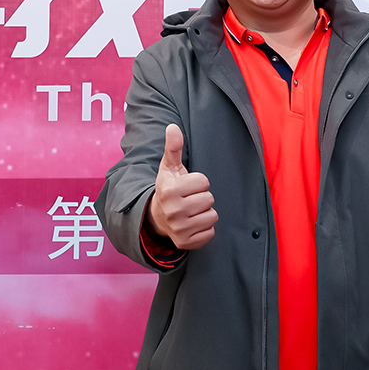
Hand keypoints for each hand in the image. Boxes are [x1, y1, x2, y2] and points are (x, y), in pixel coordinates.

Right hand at [146, 124, 216, 248]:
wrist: (156, 217)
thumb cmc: (168, 189)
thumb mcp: (169, 168)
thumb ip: (173, 147)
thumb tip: (173, 127)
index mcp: (169, 191)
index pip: (204, 181)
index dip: (198, 182)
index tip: (186, 186)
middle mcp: (173, 211)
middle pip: (209, 199)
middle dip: (202, 197)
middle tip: (189, 199)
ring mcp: (179, 229)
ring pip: (212, 216)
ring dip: (205, 213)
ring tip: (191, 211)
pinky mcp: (186, 242)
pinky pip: (210, 232)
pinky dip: (204, 228)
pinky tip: (192, 223)